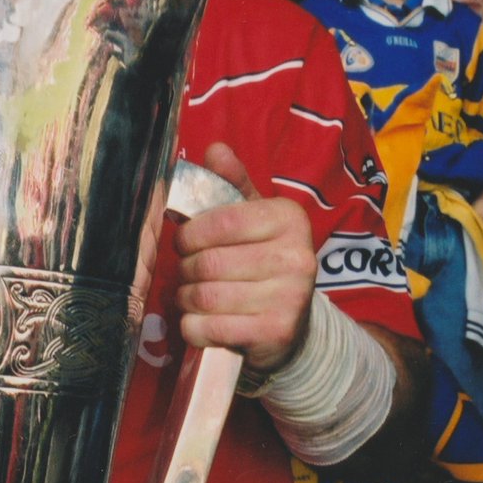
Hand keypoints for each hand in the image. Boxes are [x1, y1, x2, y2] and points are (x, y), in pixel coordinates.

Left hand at [173, 142, 315, 373]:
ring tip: (192, 295)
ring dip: (187, 298)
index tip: (185, 242)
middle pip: (209, 261)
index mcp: (289, 218)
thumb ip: (231, 185)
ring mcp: (290, 297)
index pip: (220, 221)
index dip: (190, 234)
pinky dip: (193, 326)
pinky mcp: (276, 332)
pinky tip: (200, 321)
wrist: (290, 324)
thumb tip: (215, 149)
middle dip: (186, 268)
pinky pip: (209, 327)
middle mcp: (297, 256)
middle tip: (188, 272)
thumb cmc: (261, 260)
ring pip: (206, 295)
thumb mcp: (252, 218)